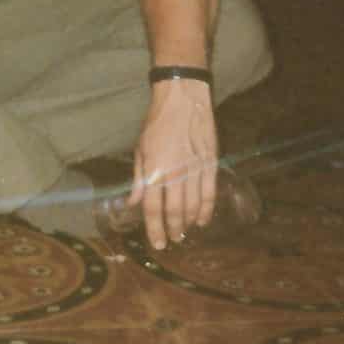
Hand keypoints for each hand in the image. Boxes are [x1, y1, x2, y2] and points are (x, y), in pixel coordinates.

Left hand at [129, 79, 218, 249]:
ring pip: (194, 206)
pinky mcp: (211, 164)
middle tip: (172, 241)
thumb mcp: (140, 149)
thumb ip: (138, 178)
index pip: (152, 207)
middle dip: (172, 230)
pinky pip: (210, 193)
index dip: (154, 228)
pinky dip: (207, 210)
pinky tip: (203, 221)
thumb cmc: (157, 123)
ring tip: (184, 233)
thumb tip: (132, 203)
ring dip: (189, 223)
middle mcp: (174, 172)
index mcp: (153, 169)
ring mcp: (194, 169)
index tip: (157, 243)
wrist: (183, 100)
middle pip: (174, 211)